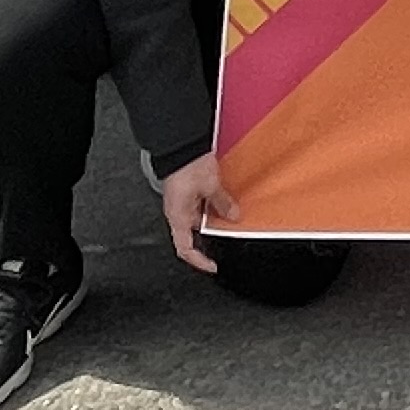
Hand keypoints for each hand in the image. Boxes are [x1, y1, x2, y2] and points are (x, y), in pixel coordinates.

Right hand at [161, 153, 237, 272]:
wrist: (182, 144)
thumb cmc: (187, 165)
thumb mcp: (210, 186)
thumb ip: (222, 203)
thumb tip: (232, 215)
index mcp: (178, 217)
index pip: (185, 249)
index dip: (199, 261)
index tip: (212, 266)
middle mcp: (177, 212)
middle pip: (193, 234)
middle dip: (211, 236)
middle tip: (227, 236)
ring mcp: (181, 201)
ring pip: (199, 219)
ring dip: (214, 219)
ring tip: (230, 216)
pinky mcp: (186, 190)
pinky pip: (200, 205)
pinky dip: (212, 206)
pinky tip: (224, 202)